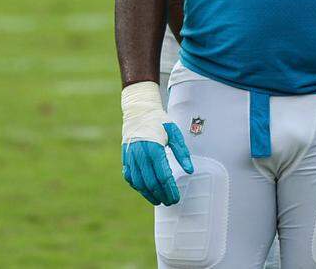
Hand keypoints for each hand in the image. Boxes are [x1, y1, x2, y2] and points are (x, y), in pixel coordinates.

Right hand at [120, 81, 192, 205]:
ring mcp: (131, 159)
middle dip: (162, 195)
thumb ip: (182, 152)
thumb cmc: (160, 123)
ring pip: (139, 183)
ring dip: (149, 194)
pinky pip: (131, 178)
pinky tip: (146, 191)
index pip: (163, 176)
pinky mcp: (126, 160)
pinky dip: (138, 187)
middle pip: (151, 182)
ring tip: (160, 201)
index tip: (176, 197)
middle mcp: (140, 156)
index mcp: (154, 149)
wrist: (139, 113)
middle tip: (171, 202)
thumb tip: (190, 170)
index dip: (170, 189)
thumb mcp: (174, 133)